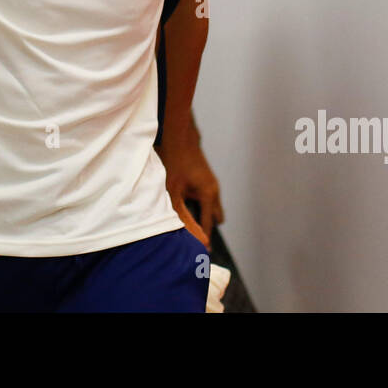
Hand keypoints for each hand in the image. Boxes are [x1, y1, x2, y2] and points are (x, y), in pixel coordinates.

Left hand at [157, 124, 223, 246]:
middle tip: (189, 233)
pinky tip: (182, 200)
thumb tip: (195, 238)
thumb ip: (184, 217)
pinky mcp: (206, 179)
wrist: (178, 136)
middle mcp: (214, 190)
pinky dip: (197, 203)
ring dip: (200, 213)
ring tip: (183, 216)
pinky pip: (206, 198)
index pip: (209, 225)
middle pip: (214, 218)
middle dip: (204, 226)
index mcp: (209, 195)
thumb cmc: (174, 162)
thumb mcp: (173, 193)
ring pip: (211, 207)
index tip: (199, 252)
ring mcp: (212, 183)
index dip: (203, 239)